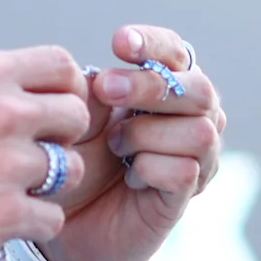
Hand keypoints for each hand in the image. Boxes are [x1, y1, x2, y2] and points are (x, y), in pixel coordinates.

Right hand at [0, 48, 91, 260]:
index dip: (64, 90)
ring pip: (70, 171)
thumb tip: (31, 93)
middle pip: (76, 116)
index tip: (50, 112)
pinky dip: (30, 225)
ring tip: (5, 193)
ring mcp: (7, 165)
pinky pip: (52, 218)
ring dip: (46, 187)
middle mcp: (1, 112)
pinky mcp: (5, 216)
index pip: (62, 64)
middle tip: (28, 159)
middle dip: (60, 139)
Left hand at [41, 24, 225, 260]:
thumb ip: (98, 93)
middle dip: (150, 85)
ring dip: (147, 133)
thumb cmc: (74, 157)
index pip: (177, 53)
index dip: (154, 44)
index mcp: (167, 89)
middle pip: (199, 89)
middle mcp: (193, 119)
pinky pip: (185, 171)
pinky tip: (130, 176)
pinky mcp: (183, 197)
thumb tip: (105, 78)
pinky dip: (152, 167)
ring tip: (116, 146)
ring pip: (200, 131)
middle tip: (106, 88)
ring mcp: (195, 159)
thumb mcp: (78, 117)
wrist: (61, 217)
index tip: (118, 43)